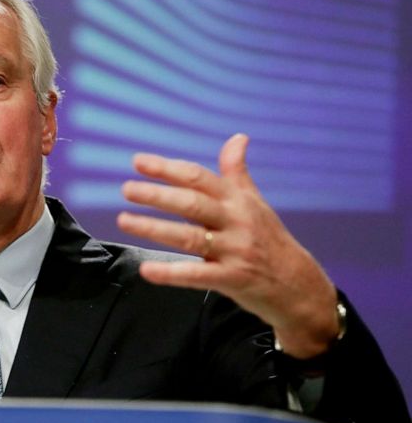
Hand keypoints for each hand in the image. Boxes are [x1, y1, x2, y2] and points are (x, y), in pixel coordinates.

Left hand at [116, 134, 338, 358]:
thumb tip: (238, 137)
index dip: (168, 168)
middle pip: (192, 203)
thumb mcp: (255, 203)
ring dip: (154, 228)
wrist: (299, 285)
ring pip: (189, 237)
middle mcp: (237, 222)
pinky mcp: (232, 279)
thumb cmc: (269, 240)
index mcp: (238, 200)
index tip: (138, 161)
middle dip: (158, 195)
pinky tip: (147, 270)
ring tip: (125, 220)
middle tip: (127, 189)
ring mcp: (235, 251)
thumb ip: (237, 172)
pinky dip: (170, 273)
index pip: (199, 178)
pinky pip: (197, 275)